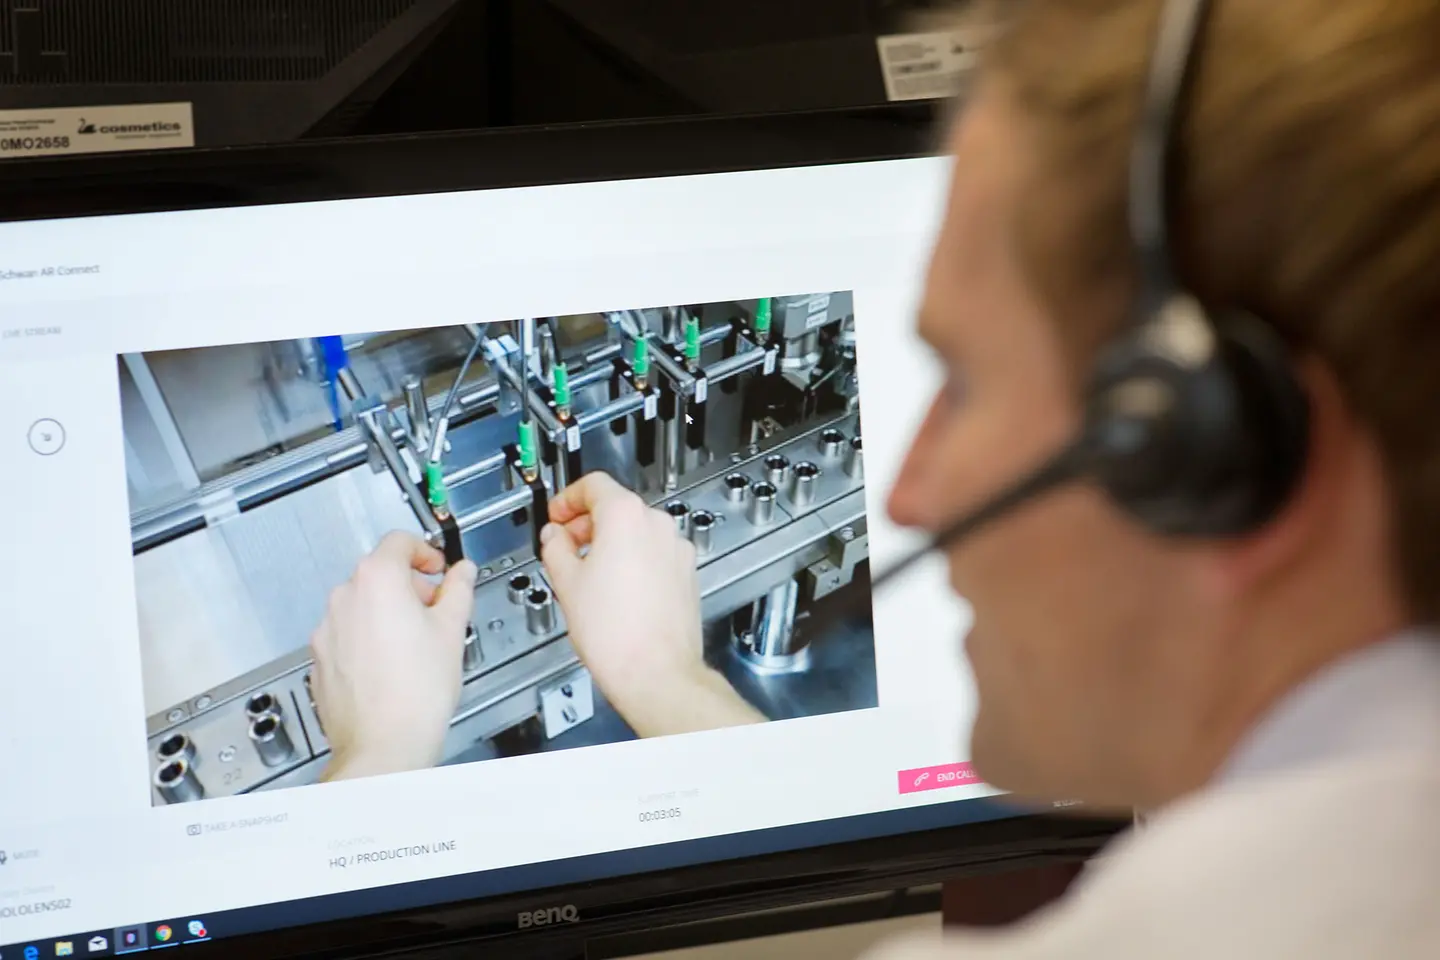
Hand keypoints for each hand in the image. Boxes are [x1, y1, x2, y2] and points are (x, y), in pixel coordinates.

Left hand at [310, 531, 476, 780]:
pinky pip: (347, 634)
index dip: (424, 551)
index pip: (399, 541)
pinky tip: (392, 665)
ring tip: (415, 643)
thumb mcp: (453, 629)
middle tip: (434, 608)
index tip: (437, 568)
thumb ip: (458, 589)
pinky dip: (368, 639)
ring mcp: (327, 629)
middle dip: (409, 585)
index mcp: (378, 580)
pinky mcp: (321, 657)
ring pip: (361, 605)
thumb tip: (462, 572)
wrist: (383, 743)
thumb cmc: (416, 692)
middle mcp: (345, 598)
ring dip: (387, 612)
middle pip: (378, 573)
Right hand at [540, 472, 764, 736]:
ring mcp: (677, 550)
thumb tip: (554, 536)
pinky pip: (654, 555)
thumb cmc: (617, 633)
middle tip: (564, 547)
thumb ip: (555, 547)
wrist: (656, 672)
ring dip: (610, 544)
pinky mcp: (686, 574)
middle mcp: (657, 526)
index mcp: (627, 516)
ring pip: (637, 533)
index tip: (557, 516)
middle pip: (617, 507)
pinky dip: (633, 561)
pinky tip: (615, 591)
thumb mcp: (567, 582)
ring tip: (587, 575)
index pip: (594, 485)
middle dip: (587, 524)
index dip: (567, 499)